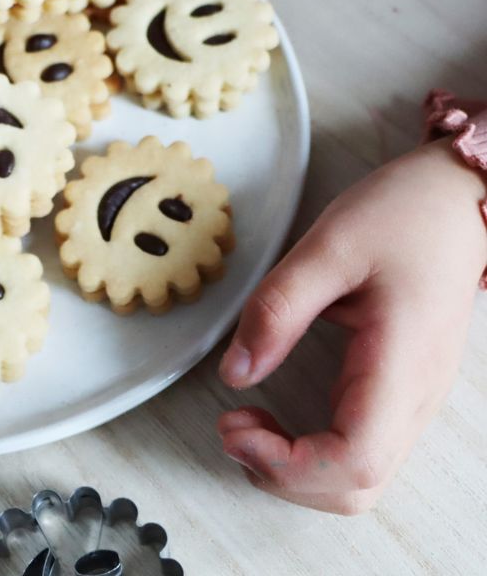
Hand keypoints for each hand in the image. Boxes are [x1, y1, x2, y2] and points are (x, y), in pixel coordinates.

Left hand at [217, 138, 486, 513]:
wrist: (456, 200)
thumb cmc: (402, 215)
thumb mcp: (327, 248)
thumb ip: (277, 310)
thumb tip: (235, 373)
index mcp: (401, 364)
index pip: (352, 461)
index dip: (286, 465)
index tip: (234, 427)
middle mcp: (414, 396)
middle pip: (356, 487)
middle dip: (283, 474)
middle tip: (232, 426)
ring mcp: (412, 398)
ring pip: (360, 477)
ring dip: (296, 468)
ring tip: (247, 422)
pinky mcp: (400, 390)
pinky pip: (359, 447)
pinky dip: (312, 451)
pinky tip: (276, 418)